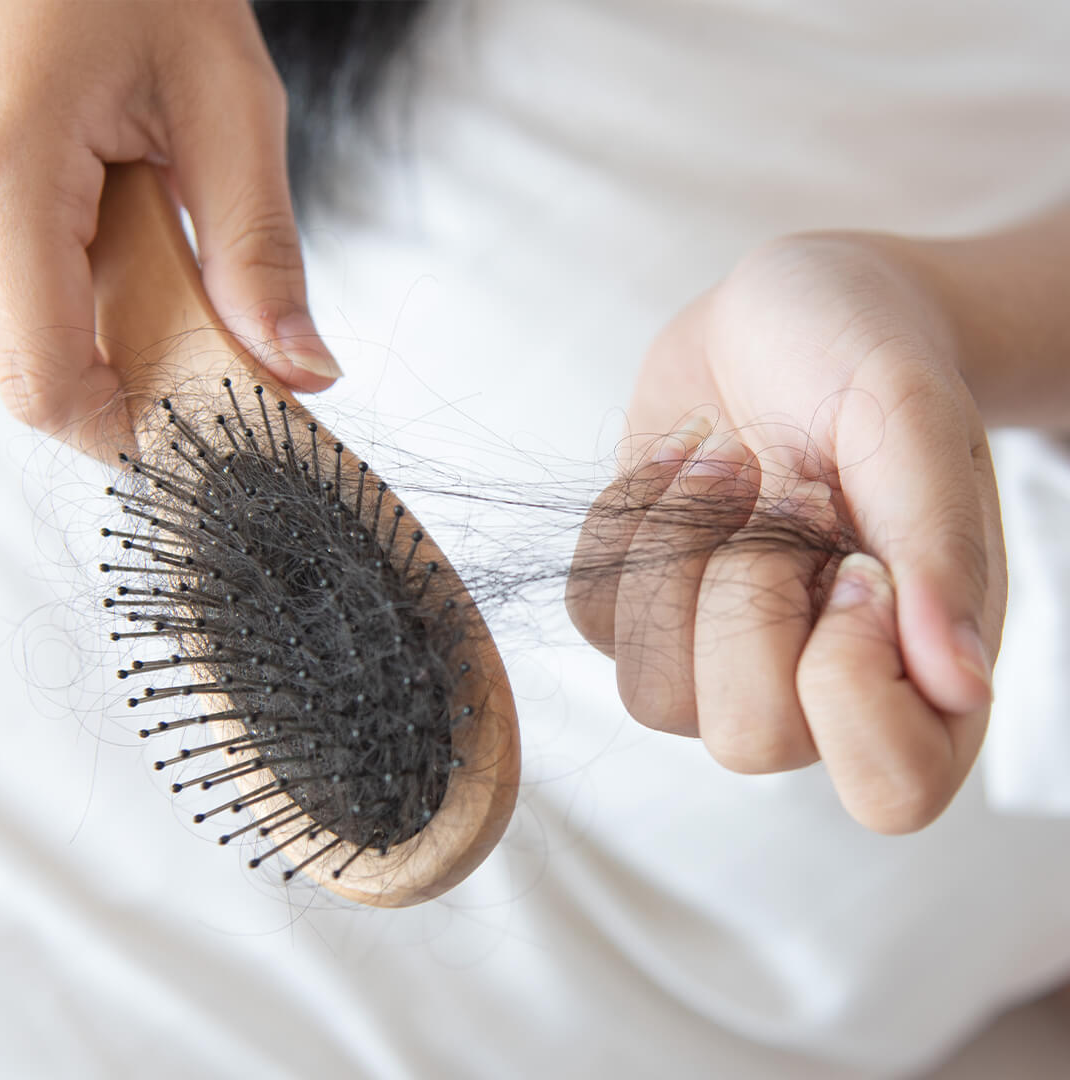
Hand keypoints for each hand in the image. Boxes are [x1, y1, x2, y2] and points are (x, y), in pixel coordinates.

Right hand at [0, 0, 338, 456]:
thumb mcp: (230, 102)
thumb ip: (259, 250)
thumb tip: (301, 371)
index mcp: (4, 173)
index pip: (45, 382)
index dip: (131, 431)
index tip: (212, 427)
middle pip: (31, 375)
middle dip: (128, 388)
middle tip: (210, 343)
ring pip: (22, 339)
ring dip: (109, 341)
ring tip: (167, 268)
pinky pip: (20, 294)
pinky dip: (85, 303)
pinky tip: (127, 246)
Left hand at [567, 233, 1006, 832]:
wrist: (786, 314)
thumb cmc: (870, 361)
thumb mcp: (914, 425)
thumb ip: (939, 549)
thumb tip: (959, 686)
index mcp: (918, 667)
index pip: (892, 791)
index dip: (851, 681)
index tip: (856, 562)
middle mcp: (813, 684)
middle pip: (746, 743)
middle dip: (747, 598)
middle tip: (788, 491)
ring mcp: (714, 658)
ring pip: (649, 695)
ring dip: (677, 555)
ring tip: (728, 457)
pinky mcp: (640, 610)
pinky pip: (592, 616)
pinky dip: (626, 520)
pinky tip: (683, 456)